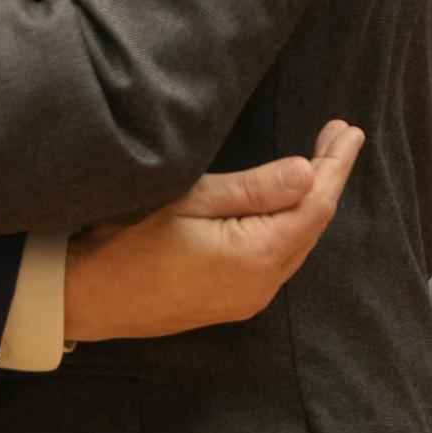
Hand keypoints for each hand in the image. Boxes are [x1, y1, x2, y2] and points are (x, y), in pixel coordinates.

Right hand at [61, 121, 364, 342]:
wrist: (84, 296)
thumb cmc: (125, 240)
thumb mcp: (188, 200)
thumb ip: (254, 189)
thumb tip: (310, 171)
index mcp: (258, 256)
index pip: (315, 204)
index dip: (335, 164)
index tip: (347, 129)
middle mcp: (263, 285)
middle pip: (312, 225)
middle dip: (328, 178)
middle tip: (338, 135)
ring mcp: (247, 299)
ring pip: (296, 244)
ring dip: (310, 203)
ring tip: (320, 164)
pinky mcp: (231, 303)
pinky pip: (277, 260)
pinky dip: (289, 227)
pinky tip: (286, 206)